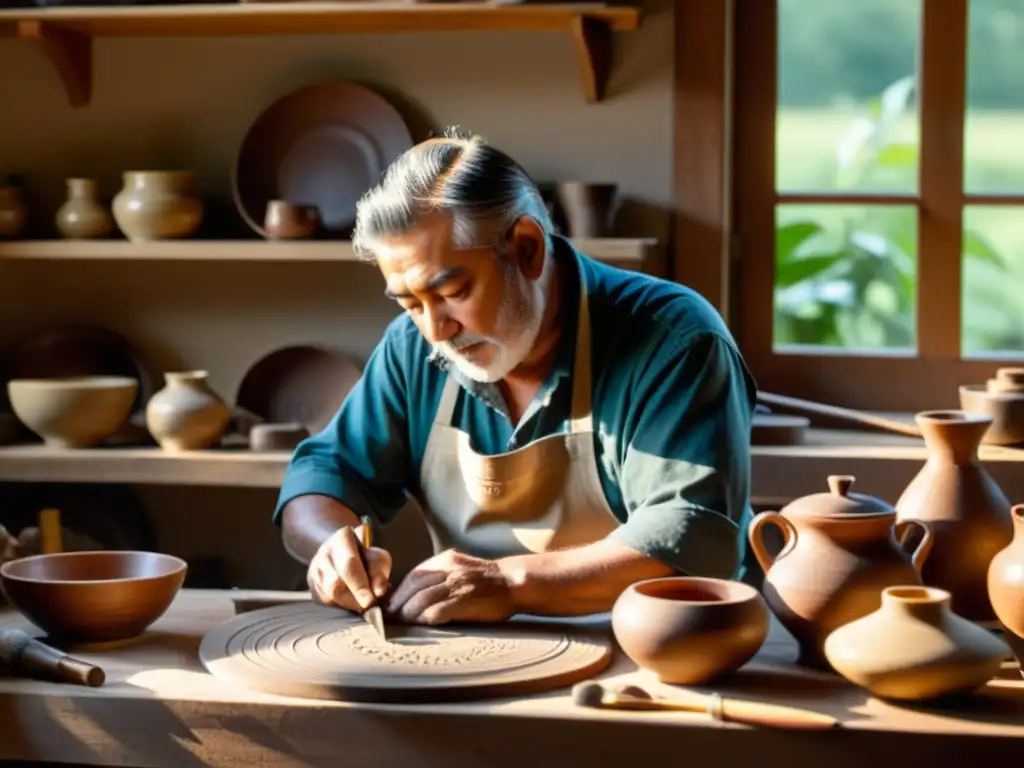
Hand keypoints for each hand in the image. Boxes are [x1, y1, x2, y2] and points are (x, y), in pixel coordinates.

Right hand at [307, 522, 391, 611]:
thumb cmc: (364, 556)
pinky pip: (326, 603)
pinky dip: (341, 606)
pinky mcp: (313, 588)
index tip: (370, 600)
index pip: (349, 564)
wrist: (341, 554)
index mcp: (342, 539)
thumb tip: (379, 591)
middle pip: (336, 583)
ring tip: (362, 604)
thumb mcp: (377, 556)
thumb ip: (379, 571)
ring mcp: (315, 571)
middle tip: (369, 607)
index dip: (360, 585)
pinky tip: (351, 602)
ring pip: (330, 596)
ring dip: (349, 604)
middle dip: (354, 598)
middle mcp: (324, 553)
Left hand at [384, 549, 516, 624]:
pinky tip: (419, 625)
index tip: (391, 602)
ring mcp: (456, 585)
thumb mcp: (460, 567)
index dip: (399, 590)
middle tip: (390, 616)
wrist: (513, 583)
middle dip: (398, 602)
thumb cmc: (487, 580)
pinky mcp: (463, 601)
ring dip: (408, 613)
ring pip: (421, 599)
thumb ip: (441, 575)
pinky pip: (436, 611)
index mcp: (446, 560)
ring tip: (401, 622)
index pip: (414, 574)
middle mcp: (449, 569)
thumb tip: (415, 592)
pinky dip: (423, 618)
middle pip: (414, 586)